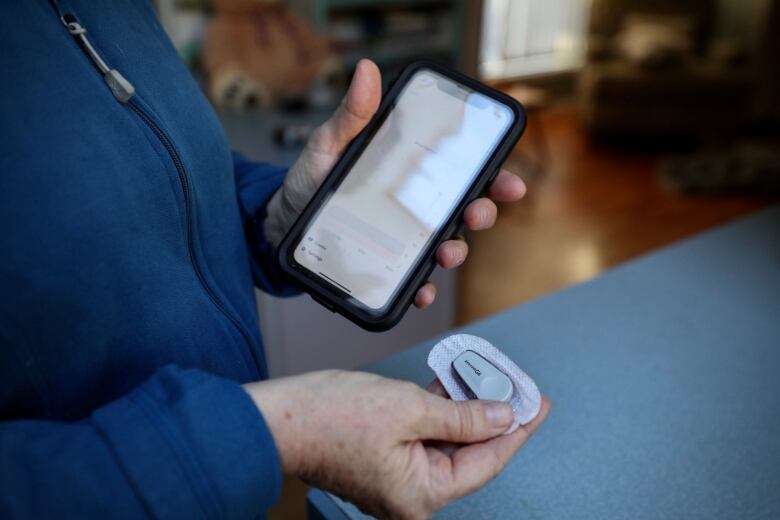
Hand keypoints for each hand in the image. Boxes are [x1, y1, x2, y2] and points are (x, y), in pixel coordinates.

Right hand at [244, 370, 550, 518]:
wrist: (279, 418)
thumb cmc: (332, 418)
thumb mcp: (410, 408)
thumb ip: (462, 416)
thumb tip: (501, 418)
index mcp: (422, 494)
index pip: (487, 460)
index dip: (517, 428)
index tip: (537, 404)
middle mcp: (412, 494)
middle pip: (469, 452)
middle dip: (492, 415)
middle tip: (514, 385)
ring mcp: (397, 478)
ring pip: (447, 440)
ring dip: (465, 408)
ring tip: (485, 377)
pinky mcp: (385, 458)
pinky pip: (424, 435)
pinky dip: (440, 410)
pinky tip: (452, 384)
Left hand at [263, 59, 526, 308]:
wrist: (281, 220)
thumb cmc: (311, 177)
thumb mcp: (330, 143)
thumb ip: (353, 114)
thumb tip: (367, 71)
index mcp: (411, 171)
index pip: (462, 172)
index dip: (493, 176)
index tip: (508, 181)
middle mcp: (415, 204)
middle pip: (464, 209)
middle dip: (482, 213)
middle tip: (477, 212)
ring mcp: (404, 236)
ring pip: (445, 244)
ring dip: (456, 250)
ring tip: (446, 252)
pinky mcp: (387, 263)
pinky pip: (413, 278)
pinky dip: (422, 287)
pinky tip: (421, 291)